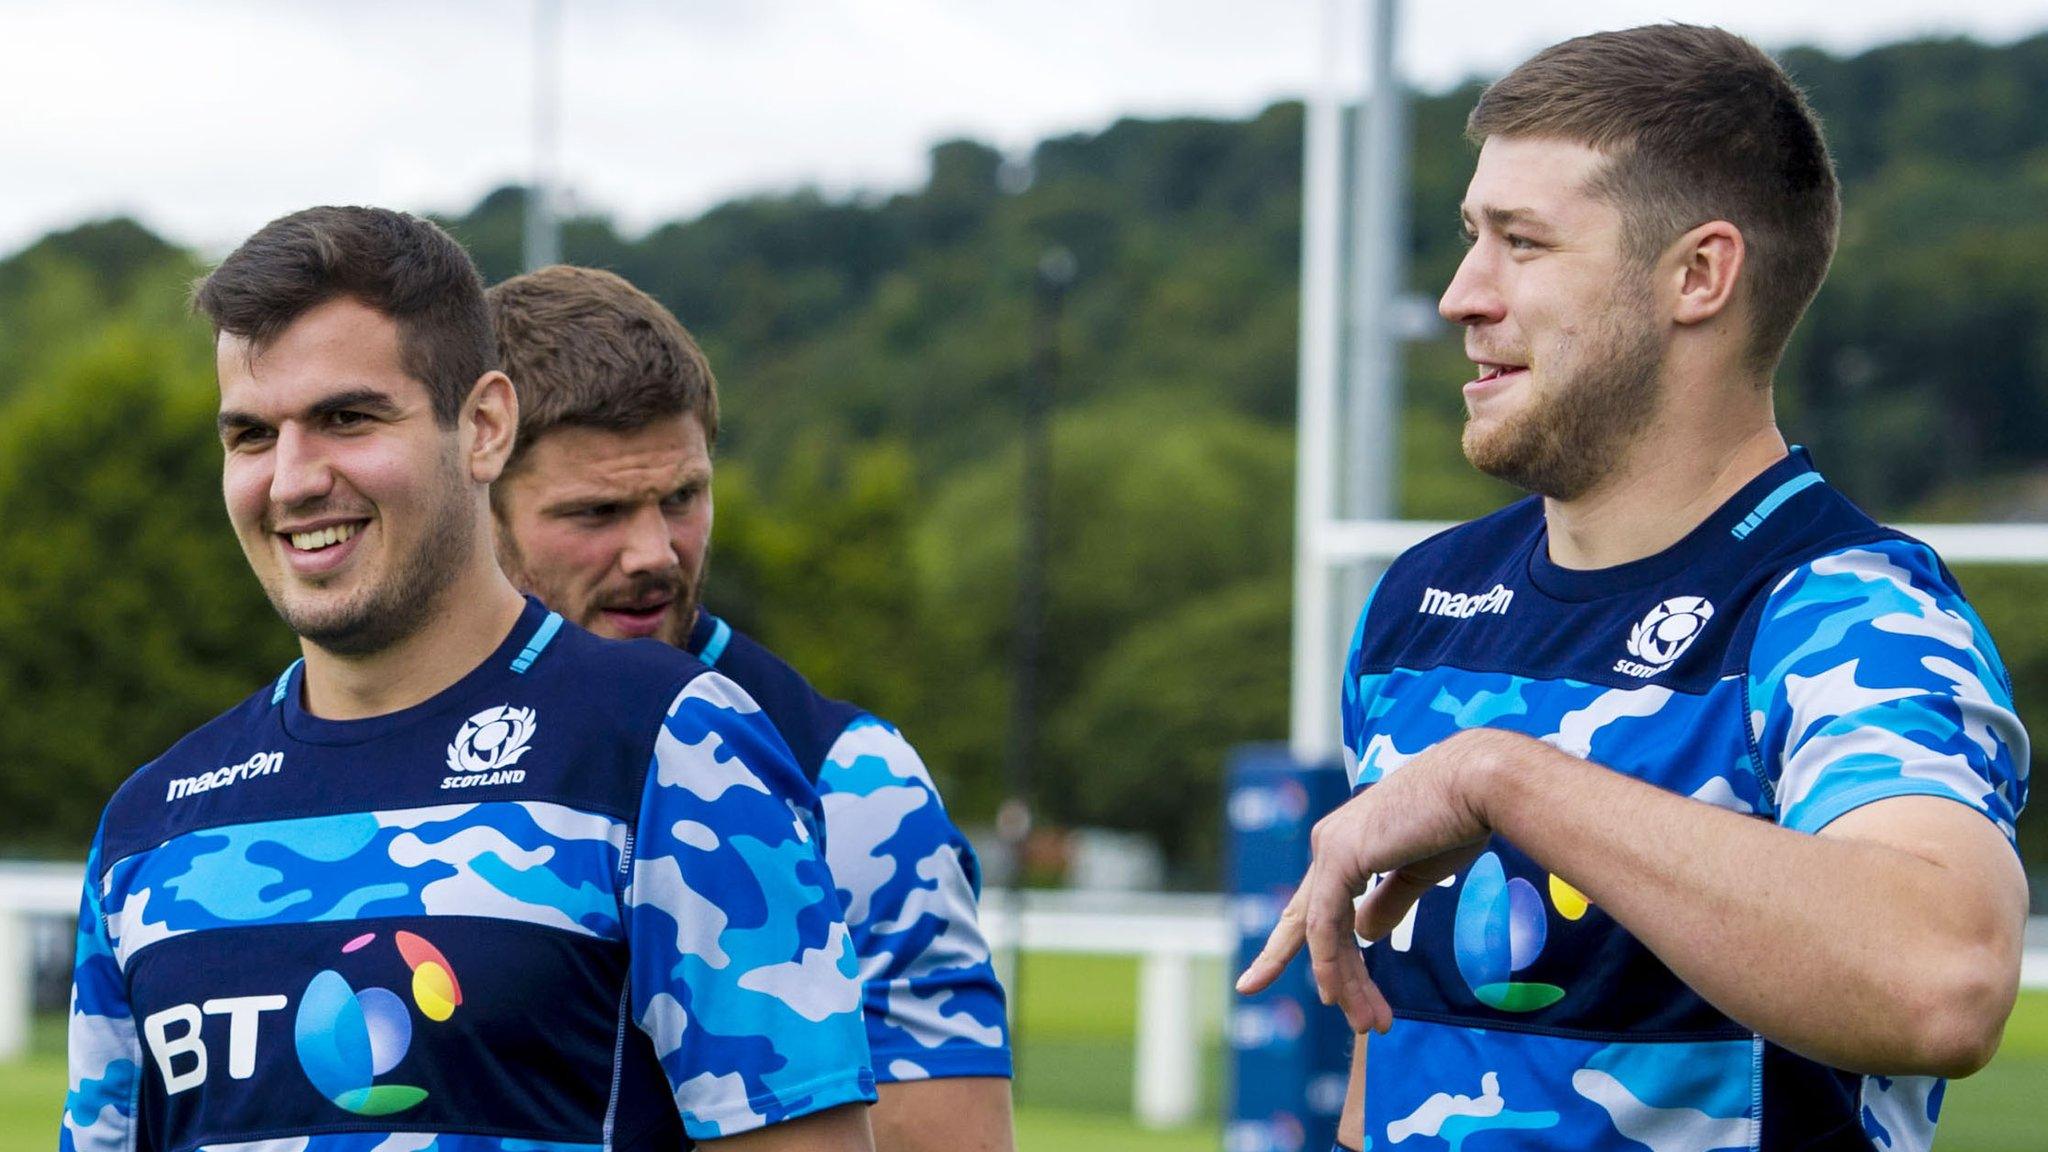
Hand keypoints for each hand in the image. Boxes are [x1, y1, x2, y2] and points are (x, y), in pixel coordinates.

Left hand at [1234, 729, 1503, 1032]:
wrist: (1479, 786)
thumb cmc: (1459, 821)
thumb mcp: (1419, 873)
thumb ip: (1388, 902)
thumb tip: (1365, 935)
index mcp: (1348, 842)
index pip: (1318, 902)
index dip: (1299, 938)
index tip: (1306, 977)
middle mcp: (1330, 843)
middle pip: (1307, 919)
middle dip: (1295, 963)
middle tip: (1267, 993)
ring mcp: (1331, 848)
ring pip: (1321, 931)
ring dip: (1342, 983)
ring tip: (1368, 1023)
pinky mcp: (1341, 857)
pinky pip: (1327, 925)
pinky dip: (1332, 964)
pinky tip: (1337, 994)